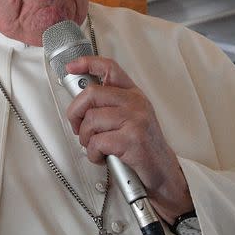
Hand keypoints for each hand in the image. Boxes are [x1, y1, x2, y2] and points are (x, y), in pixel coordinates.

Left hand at [65, 56, 192, 222]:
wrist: (163, 171)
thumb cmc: (141, 146)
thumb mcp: (129, 117)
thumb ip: (108, 105)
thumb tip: (78, 102)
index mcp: (133, 94)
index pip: (109, 68)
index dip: (87, 63)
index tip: (71, 67)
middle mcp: (135, 102)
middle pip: (91, 94)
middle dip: (75, 113)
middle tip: (77, 126)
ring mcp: (135, 119)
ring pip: (91, 120)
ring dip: (85, 138)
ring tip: (95, 146)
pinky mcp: (132, 139)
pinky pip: (97, 142)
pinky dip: (93, 153)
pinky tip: (102, 156)